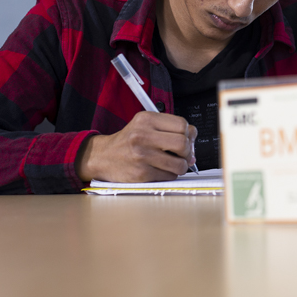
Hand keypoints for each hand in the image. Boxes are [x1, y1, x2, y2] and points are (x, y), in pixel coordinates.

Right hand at [76, 112, 197, 181]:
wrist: (103, 156)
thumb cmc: (128, 141)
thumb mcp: (145, 125)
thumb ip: (169, 129)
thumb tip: (194, 143)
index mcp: (146, 119)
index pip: (182, 125)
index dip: (189, 134)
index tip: (187, 139)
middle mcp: (143, 136)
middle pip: (183, 144)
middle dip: (188, 151)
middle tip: (183, 154)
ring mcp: (142, 156)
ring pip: (179, 164)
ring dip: (181, 166)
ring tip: (174, 163)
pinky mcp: (141, 174)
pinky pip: (169, 176)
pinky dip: (170, 174)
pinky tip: (162, 169)